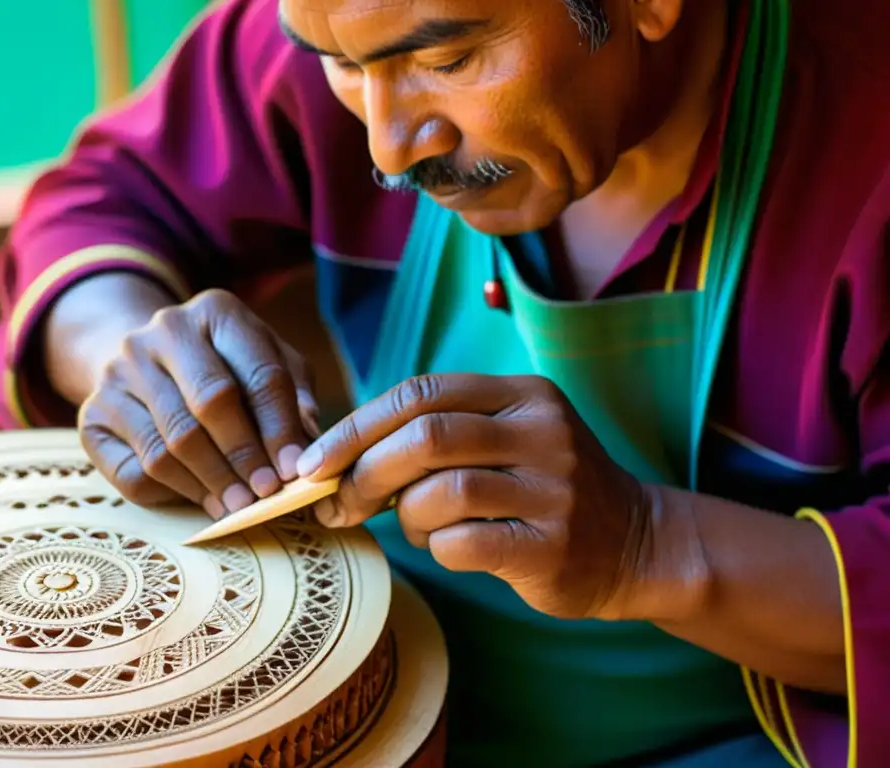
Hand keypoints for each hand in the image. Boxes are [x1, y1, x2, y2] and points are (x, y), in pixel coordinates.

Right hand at [78, 289, 318, 518]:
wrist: (146, 359)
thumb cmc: (226, 366)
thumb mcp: (269, 364)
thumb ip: (294, 397)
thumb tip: (305, 447)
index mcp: (216, 311)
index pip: (258, 373)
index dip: (280, 428)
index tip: (296, 469)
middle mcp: (162, 332)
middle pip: (211, 403)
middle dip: (245, 456)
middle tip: (266, 493)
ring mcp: (119, 371)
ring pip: (172, 443)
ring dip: (213, 482)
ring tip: (240, 506)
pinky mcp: (92, 414)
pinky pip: (136, 468)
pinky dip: (174, 493)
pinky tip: (204, 500)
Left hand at [295, 374, 703, 621]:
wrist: (636, 543)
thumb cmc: (545, 488)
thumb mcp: (505, 438)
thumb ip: (438, 434)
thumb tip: (340, 458)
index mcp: (522, 394)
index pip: (420, 392)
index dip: (356, 426)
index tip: (313, 462)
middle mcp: (542, 431)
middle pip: (425, 436)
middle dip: (365, 473)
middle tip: (339, 503)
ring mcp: (554, 488)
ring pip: (440, 492)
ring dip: (407, 516)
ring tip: (420, 526)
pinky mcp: (553, 545)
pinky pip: (463, 544)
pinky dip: (438, 549)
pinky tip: (454, 549)